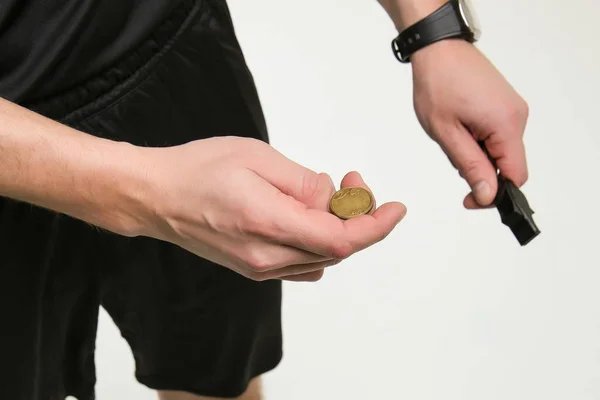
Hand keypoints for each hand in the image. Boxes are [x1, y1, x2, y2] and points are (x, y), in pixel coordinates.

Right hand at [136, 136, 405, 281]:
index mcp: (268, 224)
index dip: (375, 226)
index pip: (341, 240)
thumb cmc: (199, 170)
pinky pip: (302, 260)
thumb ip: (303, 183)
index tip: (395, 209)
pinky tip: (307, 214)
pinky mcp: (254, 267)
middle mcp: (267, 257)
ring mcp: (260, 267)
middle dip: (357, 216)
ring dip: (337, 227)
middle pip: (336, 249)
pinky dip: (318, 240)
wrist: (157, 196)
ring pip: (321, 256)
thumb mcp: (258, 157)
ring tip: (326, 193)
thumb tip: (331, 197)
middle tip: (351, 182)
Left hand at [410, 40, 529, 208]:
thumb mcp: (446, 133)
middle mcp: (517, 116)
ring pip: (501, 151)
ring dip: (478, 154)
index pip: (516, 177)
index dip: (495, 194)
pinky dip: (480, 140)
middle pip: (509, 165)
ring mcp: (514, 109)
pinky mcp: (505, 105)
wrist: (438, 49)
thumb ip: (470, 166)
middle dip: (481, 170)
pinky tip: (462, 127)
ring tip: (454, 133)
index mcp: (506, 124)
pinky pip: (498, 135)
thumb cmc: (438, 83)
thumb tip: (488, 196)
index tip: (471, 198)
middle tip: (453, 156)